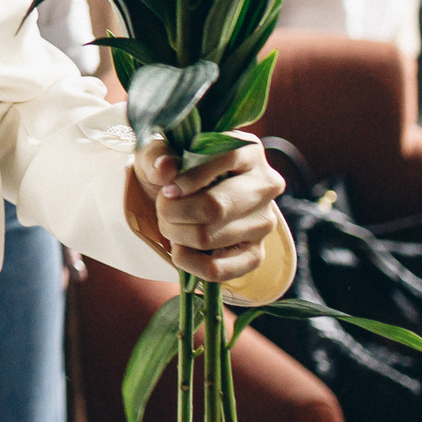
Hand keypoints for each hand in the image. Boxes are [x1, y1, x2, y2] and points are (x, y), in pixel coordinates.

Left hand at [121, 135, 286, 288]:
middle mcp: (265, 186)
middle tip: (162, 209)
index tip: (166, 189)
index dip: (188, 178)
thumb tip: (165, 168)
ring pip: (208, 237)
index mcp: (248, 151)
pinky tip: (179, 249)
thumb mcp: (159, 154)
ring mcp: (265, 222)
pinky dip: (188, 262)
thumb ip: (156, 154)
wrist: (180, 202)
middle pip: (215, 207)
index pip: (225, 161)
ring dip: (176, 235)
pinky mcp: (255, 254)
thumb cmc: (173, 172)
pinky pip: (218, 269)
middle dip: (174, 212)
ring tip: (171, 224)